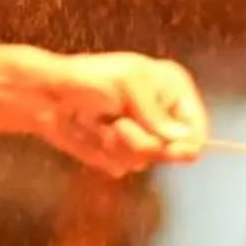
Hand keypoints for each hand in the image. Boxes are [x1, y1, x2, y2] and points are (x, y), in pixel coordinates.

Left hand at [38, 53, 207, 174]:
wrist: (49, 97)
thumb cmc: (89, 79)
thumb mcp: (129, 84)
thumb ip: (156, 113)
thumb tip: (183, 140)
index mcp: (173, 89)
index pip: (196, 127)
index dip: (187, 144)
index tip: (173, 151)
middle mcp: (163, 114)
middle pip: (175, 151)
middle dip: (144, 142)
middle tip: (120, 125)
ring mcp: (143, 135)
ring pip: (147, 161)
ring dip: (122, 146)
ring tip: (104, 124)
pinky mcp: (122, 153)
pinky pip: (126, 167)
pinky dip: (109, 154)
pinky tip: (96, 135)